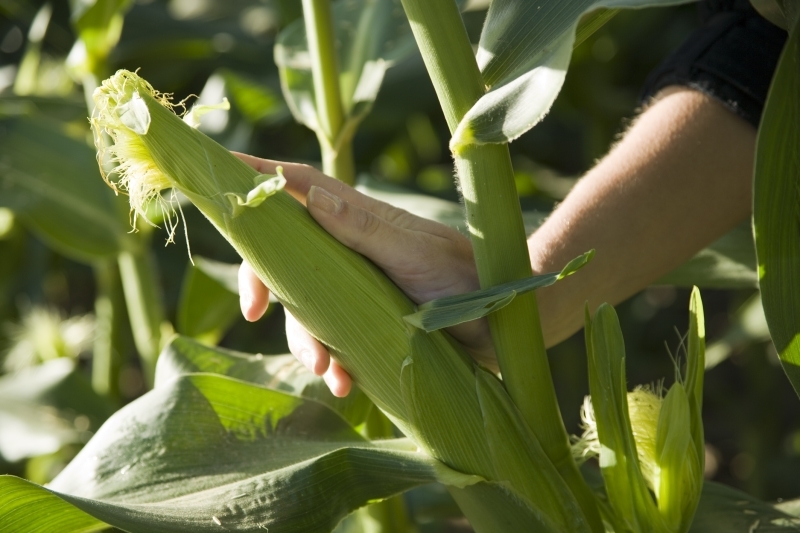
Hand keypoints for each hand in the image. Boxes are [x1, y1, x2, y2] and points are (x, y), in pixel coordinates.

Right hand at [235, 153, 494, 396]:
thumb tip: (305, 194)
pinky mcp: (368, 325)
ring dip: (306, 342)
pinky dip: (335, 366)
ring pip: (305, 310)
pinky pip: (334, 344)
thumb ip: (362, 227)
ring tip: (328, 371)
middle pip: (283, 258)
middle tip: (253, 314)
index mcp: (355, 220)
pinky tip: (347, 385)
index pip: (295, 189)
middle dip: (263, 286)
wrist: (506, 324)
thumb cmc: (465, 275)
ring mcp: (355, 290)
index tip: (212, 171)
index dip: (253, 178)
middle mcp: (347, 251)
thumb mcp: (413, 251)